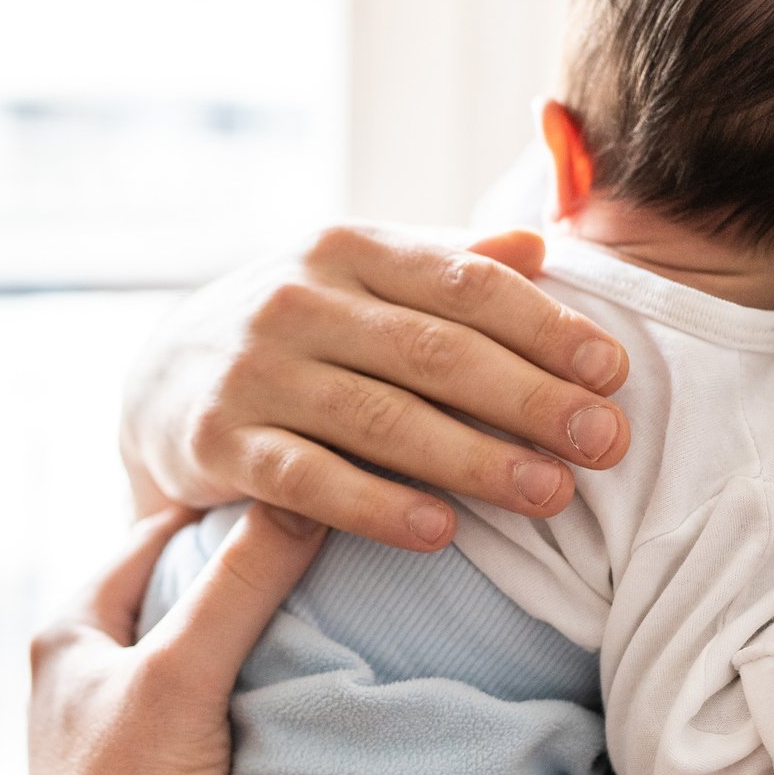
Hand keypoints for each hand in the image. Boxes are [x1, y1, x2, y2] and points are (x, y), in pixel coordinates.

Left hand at [27, 503, 326, 774]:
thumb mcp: (182, 672)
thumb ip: (240, 584)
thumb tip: (303, 498)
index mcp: (64, 635)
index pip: (149, 538)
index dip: (214, 510)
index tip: (283, 486)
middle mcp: (72, 677)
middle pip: (164, 592)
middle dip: (225, 568)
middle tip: (303, 541)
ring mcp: (104, 731)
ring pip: (179, 652)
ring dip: (229, 632)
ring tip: (299, 608)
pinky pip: (193, 707)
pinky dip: (230, 687)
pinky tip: (273, 690)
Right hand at [120, 224, 632, 551]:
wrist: (160, 383)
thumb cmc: (299, 335)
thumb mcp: (361, 281)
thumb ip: (448, 265)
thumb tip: (542, 242)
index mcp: (349, 249)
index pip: (464, 284)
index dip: (545, 327)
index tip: (613, 372)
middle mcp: (297, 299)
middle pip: (434, 351)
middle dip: (530, 398)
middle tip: (606, 442)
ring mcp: (254, 371)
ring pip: (379, 418)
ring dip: (473, 459)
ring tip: (550, 495)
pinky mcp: (217, 443)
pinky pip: (307, 479)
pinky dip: (375, 507)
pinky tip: (440, 532)